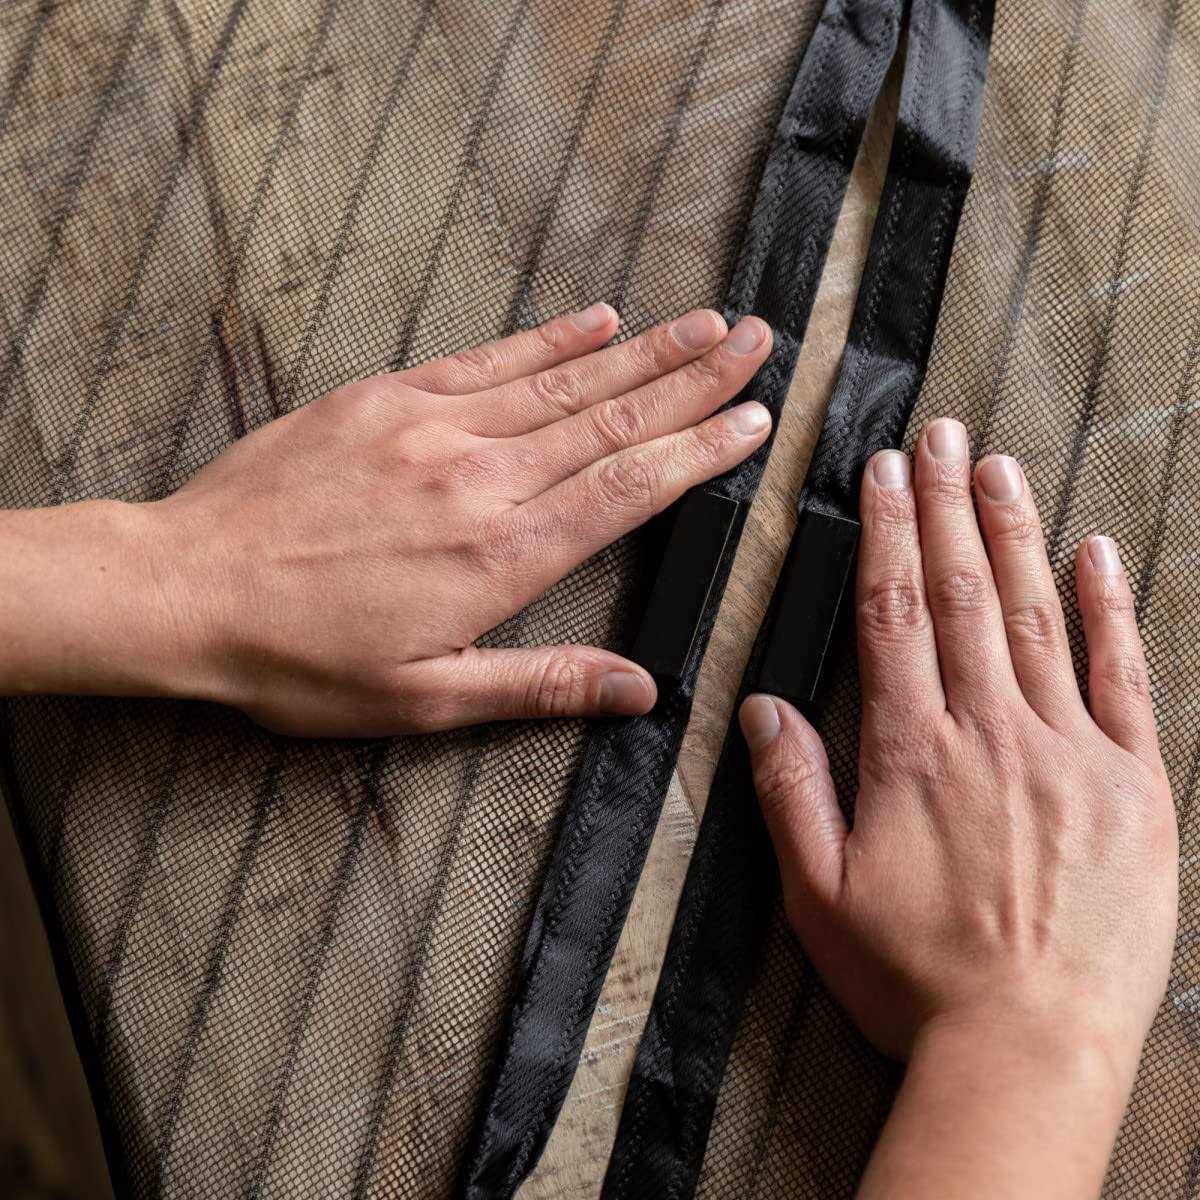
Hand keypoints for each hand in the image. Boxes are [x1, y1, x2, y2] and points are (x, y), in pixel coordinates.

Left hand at [0, 305, 771, 735]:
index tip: (752, 418)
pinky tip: (595, 319)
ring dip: (642, 349)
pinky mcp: (386, 398)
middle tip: (755, 343)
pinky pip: (489, 358)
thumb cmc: (299, 657)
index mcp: (501, 553)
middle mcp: (482, 475)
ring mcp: (433, 425)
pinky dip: (550, 339)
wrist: (184, 589)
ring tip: (704, 323)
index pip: (630, 487)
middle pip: (613, 418)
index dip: (700, 449)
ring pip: (563, 379)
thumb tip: (640, 689)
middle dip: (694, 378)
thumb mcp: (425, 698)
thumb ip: (541, 683)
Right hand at [739, 418, 1176, 1196]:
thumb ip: (789, 791)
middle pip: (963, 593)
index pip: (894, 613)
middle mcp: (989, 732)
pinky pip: (1120, 679)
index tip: (882, 474)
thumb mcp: (818, 895)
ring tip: (997, 467)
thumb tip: (760, 707)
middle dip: (946, 506)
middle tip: (940, 436)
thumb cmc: (918, 977)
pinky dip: (1107, 610)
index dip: (886, 534)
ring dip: (1014, 533)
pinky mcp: (1130, 784)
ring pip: (1034, 616)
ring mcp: (1067, 751)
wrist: (1032, 1048)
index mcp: (910, 752)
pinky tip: (1095, 553)